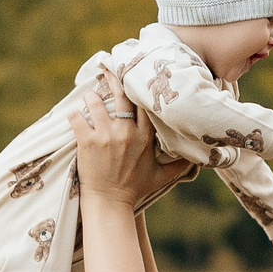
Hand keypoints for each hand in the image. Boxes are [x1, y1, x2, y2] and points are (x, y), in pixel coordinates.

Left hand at [72, 75, 194, 209]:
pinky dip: (73, 115)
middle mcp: (126, 133)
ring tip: (88, 93)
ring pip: (96, 104)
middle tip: (108, 69)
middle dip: (114, 79)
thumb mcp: (162, 177)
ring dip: (90, 96)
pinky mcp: (87, 142)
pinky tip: (73, 113)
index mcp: (144, 137)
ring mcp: (106, 136)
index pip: (143, 104)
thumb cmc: (135, 189)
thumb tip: (199, 159)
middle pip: (121, 97)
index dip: (137, 88)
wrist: (110, 202)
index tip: (132, 77)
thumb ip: (180, 165)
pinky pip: (77, 119)